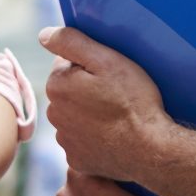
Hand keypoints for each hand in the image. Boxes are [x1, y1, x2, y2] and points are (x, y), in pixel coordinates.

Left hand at [38, 26, 170, 182]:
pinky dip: (95, 137)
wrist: (151, 149)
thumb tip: (44, 35)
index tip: (111, 75)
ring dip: (91, 113)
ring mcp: (65, 140)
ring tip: (118, 116)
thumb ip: (71, 42)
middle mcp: (54, 114)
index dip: (91, 65)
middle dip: (88, 89)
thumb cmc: (133, 102)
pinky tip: (115, 135)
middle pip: (70, 91)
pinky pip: (83, 141)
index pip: (67, 64)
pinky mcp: (78, 160)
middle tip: (117, 94)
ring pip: (76, 116)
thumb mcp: (107, 60)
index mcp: (57, 86)